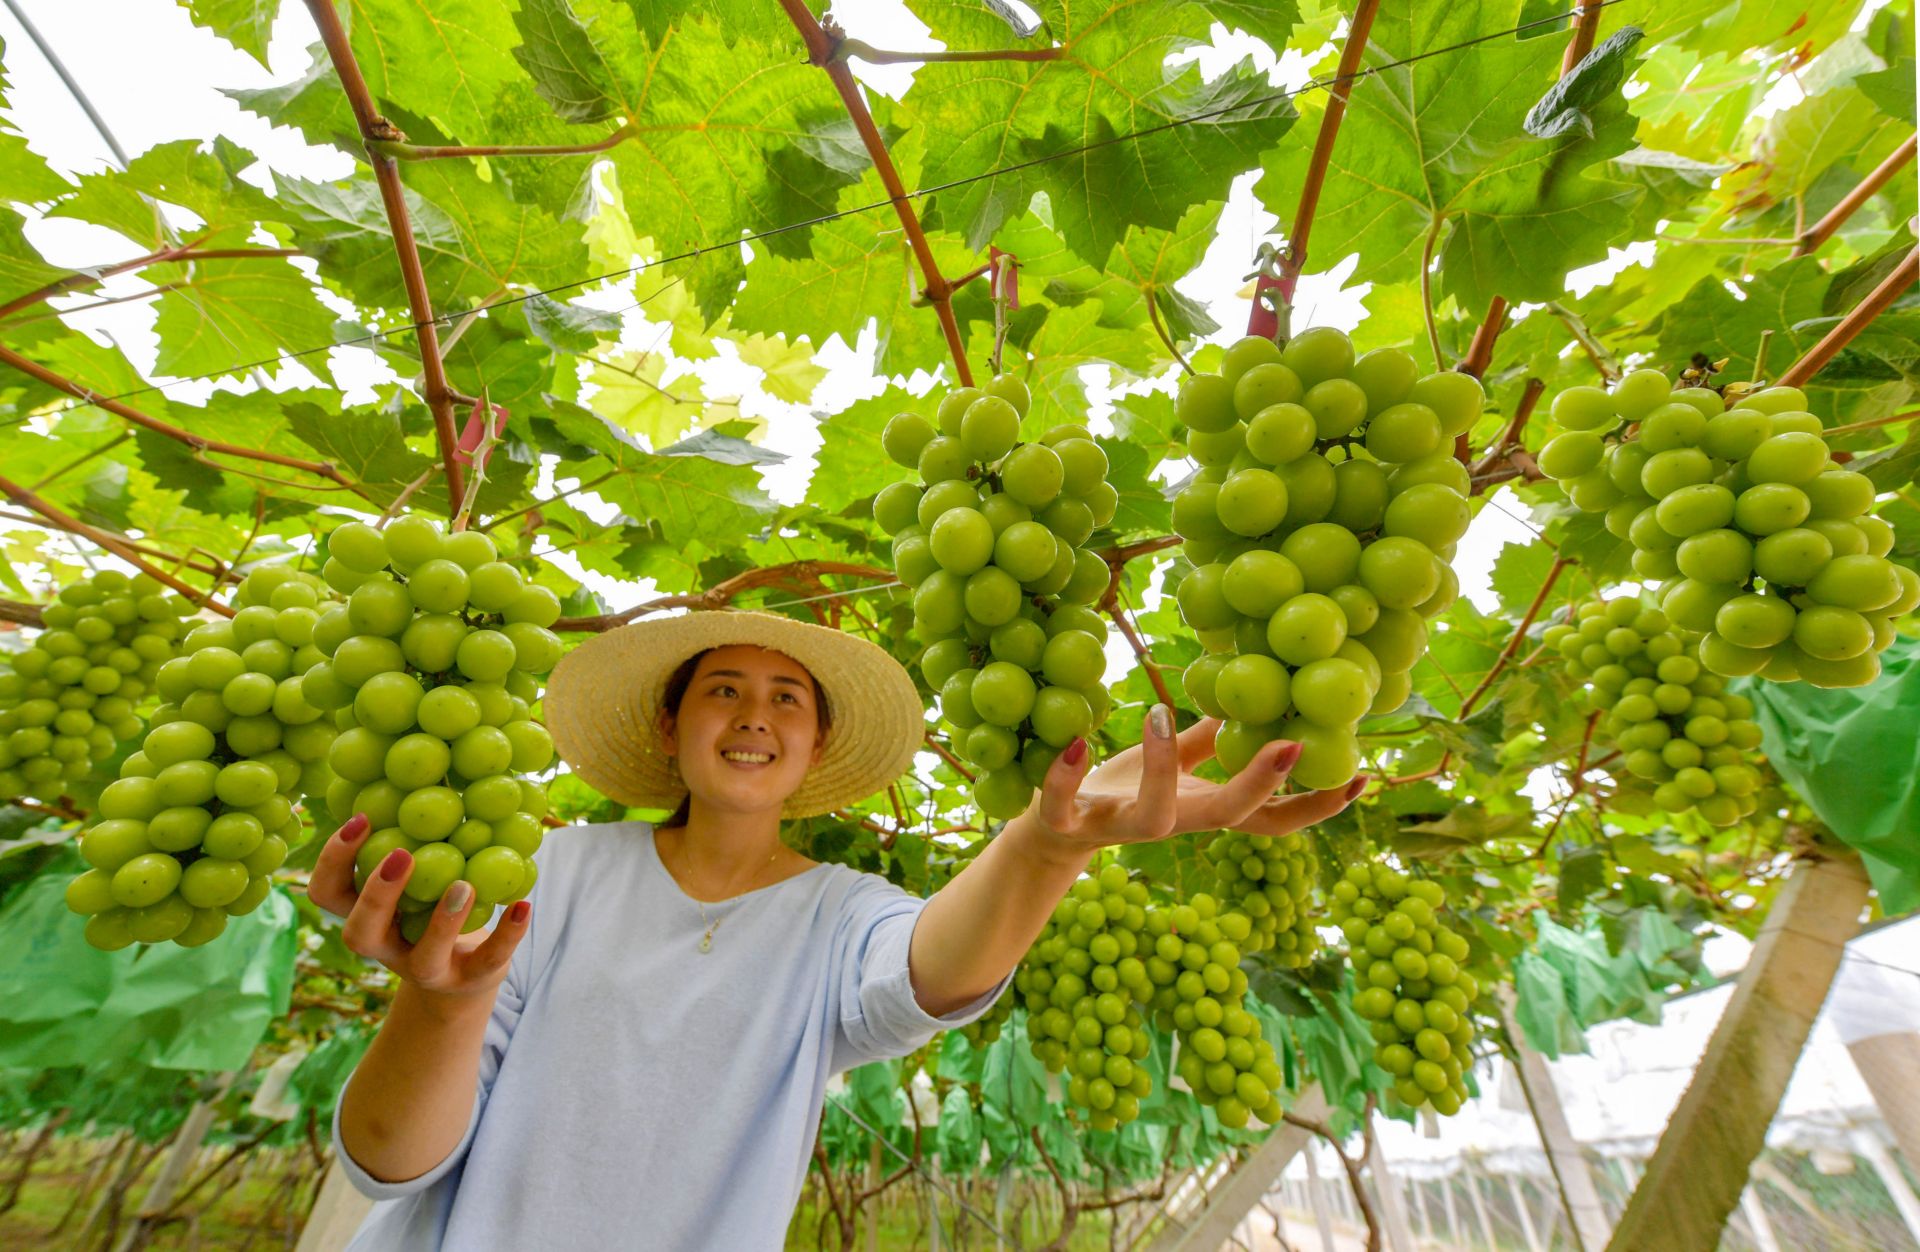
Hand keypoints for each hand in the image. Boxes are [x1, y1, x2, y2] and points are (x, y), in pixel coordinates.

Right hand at [306, 814, 528, 1001]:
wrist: (462, 977)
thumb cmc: (429, 907)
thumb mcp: (413, 875)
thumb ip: (408, 835)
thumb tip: (420, 761)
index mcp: (364, 914)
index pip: (327, 893)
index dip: (334, 860)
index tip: (362, 818)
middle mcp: (386, 946)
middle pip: (359, 932)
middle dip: (377, 894)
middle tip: (402, 854)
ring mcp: (426, 970)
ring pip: (423, 957)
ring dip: (442, 921)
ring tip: (464, 884)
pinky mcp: (470, 980)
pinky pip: (486, 962)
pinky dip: (506, 934)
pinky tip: (522, 904)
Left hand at [1015, 706, 1365, 853]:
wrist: (1049, 831)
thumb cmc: (1119, 789)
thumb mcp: (1171, 763)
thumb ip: (1209, 741)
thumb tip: (1255, 701)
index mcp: (1200, 809)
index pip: (1269, 817)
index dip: (1315, 804)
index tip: (1361, 777)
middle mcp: (1170, 823)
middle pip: (1228, 819)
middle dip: (1262, 786)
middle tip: (1295, 745)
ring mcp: (1119, 827)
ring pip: (1152, 816)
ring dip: (1159, 767)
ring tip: (1159, 715)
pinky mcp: (1068, 824)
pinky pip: (1064, 806)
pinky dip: (1065, 776)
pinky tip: (1076, 741)